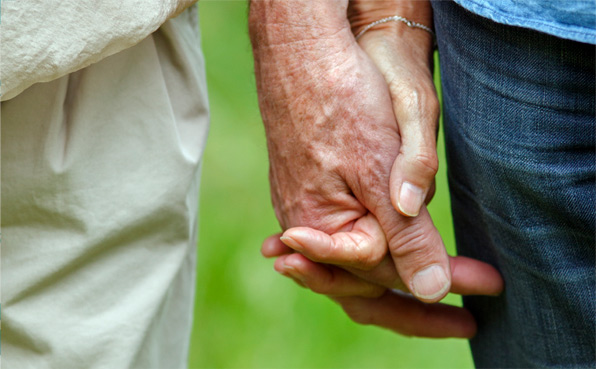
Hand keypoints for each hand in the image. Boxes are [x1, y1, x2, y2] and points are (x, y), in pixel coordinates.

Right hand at [250, 0, 450, 302]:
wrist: (300, 49)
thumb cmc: (342, 101)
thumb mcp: (383, 171)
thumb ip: (404, 236)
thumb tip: (429, 289)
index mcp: (319, 229)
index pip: (384, 277)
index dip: (440, 283)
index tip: (485, 286)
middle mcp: (303, 226)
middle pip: (363, 284)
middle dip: (416, 295)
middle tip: (464, 315)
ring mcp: (301, 206)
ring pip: (352, 259)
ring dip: (394, 272)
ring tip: (434, 286)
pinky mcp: (305, 187)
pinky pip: (340, 232)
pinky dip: (369, 245)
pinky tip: (380, 248)